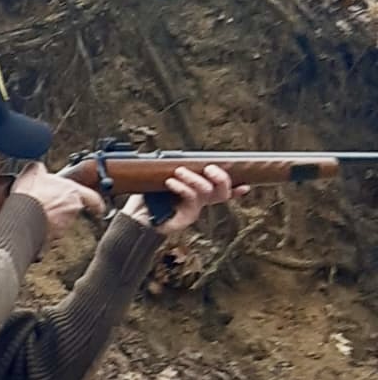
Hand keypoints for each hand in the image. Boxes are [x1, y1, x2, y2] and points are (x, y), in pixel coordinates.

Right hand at [11, 163, 105, 242]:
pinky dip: (43, 229)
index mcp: (73, 192)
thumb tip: (37, 168)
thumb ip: (40, 169)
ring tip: (36, 213)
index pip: (93, 198)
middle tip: (49, 204)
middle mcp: (72, 210)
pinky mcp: (52, 239)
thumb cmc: (30, 195)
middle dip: (63, 208)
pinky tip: (31, 224)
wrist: (21, 216)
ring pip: (61, 223)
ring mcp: (63, 226)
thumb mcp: (34, 172)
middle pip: (73, 210)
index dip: (97, 204)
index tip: (99, 208)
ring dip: (52, 220)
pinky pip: (50, 234)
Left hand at [123, 162, 245, 235]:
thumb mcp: (160, 181)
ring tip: (179, 172)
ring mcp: (194, 211)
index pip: (220, 191)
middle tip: (209, 167)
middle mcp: (199, 203)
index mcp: (197, 194)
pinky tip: (172, 182)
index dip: (236, 189)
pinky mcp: (186, 218)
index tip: (246, 185)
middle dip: (221, 177)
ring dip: (194, 178)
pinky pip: (191, 198)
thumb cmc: (146, 200)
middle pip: (223, 192)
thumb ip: (174, 171)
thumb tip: (179, 158)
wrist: (134, 221)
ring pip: (207, 192)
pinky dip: (183, 187)